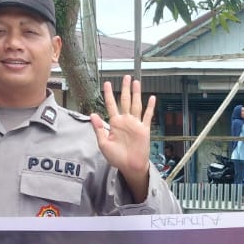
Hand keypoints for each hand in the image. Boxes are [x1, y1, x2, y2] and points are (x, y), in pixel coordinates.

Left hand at [91, 76, 156, 199]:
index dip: (109, 94)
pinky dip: (150, 107)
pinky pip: (147, 116)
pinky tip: (151, 98)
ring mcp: (135, 124)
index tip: (108, 84)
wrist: (130, 166)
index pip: (111, 105)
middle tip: (125, 77)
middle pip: (125, 101)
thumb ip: (99, 129)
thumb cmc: (116, 157)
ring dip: (136, 94)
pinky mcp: (144, 129)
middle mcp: (125, 121)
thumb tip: (92, 114)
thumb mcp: (103, 144)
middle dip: (125, 89)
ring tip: (136, 82)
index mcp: (114, 123)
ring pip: (136, 105)